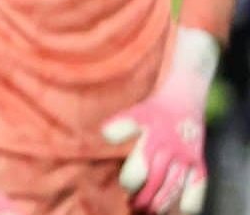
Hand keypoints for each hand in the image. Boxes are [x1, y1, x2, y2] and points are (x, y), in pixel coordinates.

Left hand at [104, 94, 207, 213]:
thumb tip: (105, 136)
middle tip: (133, 204)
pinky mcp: (199, 163)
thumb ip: (120, 126)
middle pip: (156, 178)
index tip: (125, 185)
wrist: (184, 100)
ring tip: (149, 210)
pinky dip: (190, 202)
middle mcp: (170, 146)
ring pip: (174, 185)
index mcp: (152, 133)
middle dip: (143, 195)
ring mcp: (186, 156)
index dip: (131, 177)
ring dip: (161, 202)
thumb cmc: (154, 112)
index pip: (139, 160)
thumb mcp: (134, 113)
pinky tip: (180, 210)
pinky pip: (198, 187)